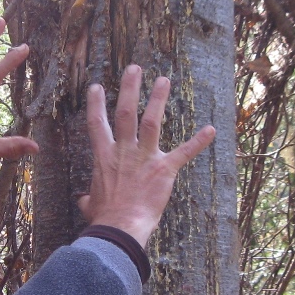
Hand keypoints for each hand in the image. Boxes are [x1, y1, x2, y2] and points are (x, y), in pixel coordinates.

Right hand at [78, 65, 215, 247]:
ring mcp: (145, 158)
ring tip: (163, 80)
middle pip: (125, 113)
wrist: (121, 226)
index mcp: (104, 158)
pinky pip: (184, 152)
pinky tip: (211, 129)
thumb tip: (84, 200)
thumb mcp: (91, 205)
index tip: (96, 87)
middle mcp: (124, 151)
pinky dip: (198, 142)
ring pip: (152, 121)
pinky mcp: (164, 169)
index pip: (96, 125)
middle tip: (134, 69)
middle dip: (129, 88)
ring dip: (158, 99)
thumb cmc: (105, 218)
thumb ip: (89, 198)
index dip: (95, 104)